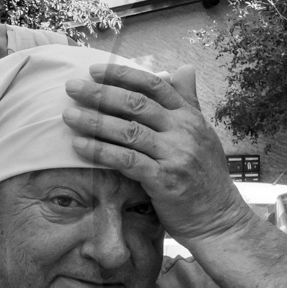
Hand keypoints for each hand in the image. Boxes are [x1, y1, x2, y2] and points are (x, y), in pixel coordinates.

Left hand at [62, 64, 252, 241]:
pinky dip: (101, 152)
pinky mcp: (164, 181)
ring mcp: (175, 156)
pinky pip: (127, 161)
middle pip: (136, 104)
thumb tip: (184, 69)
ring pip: (128, 131)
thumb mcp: (203, 134)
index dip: (122, 75)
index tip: (95, 70)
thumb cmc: (206, 176)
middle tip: (71, 87)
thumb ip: (189, 101)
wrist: (218, 218)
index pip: (154, 85)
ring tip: (68, 115)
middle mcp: (184, 132)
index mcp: (190, 117)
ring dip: (94, 121)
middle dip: (100, 94)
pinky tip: (79, 146)